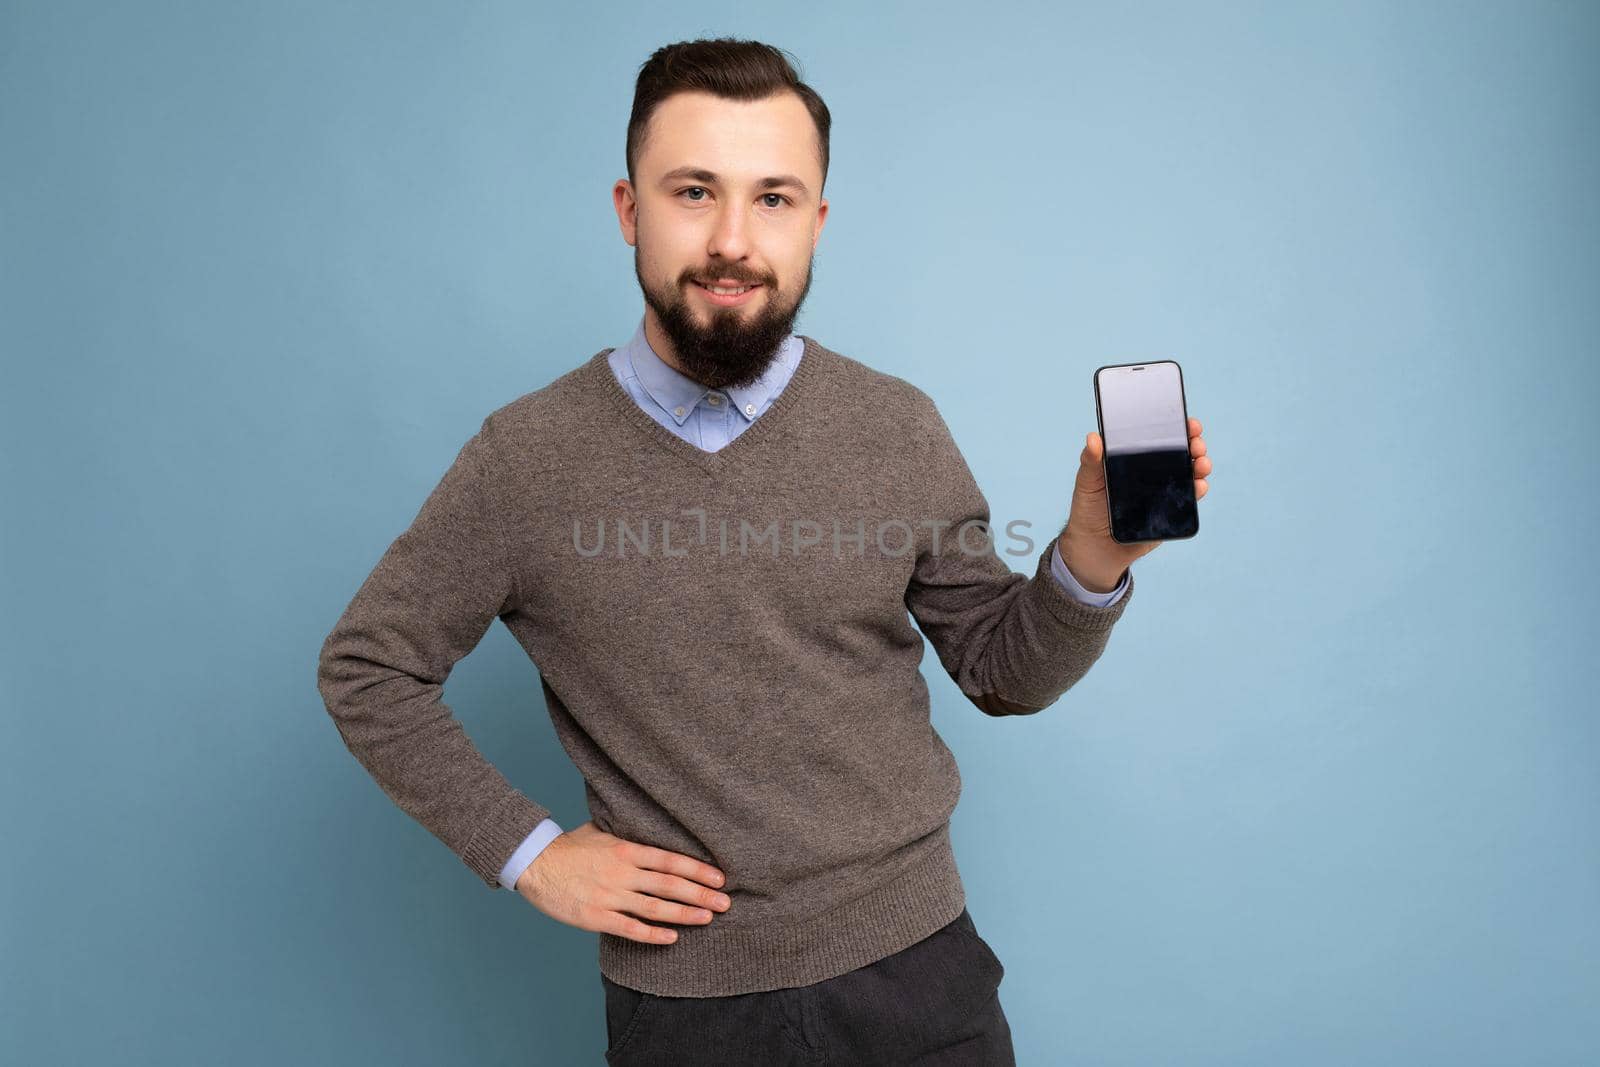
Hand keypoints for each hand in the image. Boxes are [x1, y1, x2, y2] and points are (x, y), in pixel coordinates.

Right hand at [514, 821, 731, 943]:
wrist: (535, 864)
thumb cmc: (569, 848)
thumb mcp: (601, 831)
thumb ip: (627, 834)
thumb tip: (650, 827)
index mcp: (626, 850)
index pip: (670, 860)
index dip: (698, 870)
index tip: (719, 878)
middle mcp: (622, 873)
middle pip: (670, 884)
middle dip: (700, 894)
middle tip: (725, 903)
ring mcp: (610, 896)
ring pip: (655, 907)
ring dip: (684, 914)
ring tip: (707, 919)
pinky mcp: (596, 917)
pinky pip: (630, 928)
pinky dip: (652, 934)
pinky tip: (672, 938)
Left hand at [1056, 416, 1212, 591]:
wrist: (1094, 545)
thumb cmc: (1090, 508)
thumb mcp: (1087, 482)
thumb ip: (1090, 461)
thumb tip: (1093, 437)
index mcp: (1135, 458)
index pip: (1160, 437)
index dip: (1176, 426)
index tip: (1187, 422)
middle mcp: (1154, 471)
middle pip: (1181, 452)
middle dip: (1194, 444)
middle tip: (1196, 443)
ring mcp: (1164, 491)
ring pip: (1190, 473)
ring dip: (1201, 465)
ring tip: (1201, 464)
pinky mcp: (1170, 512)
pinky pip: (1189, 499)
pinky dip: (1198, 490)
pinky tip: (1199, 486)